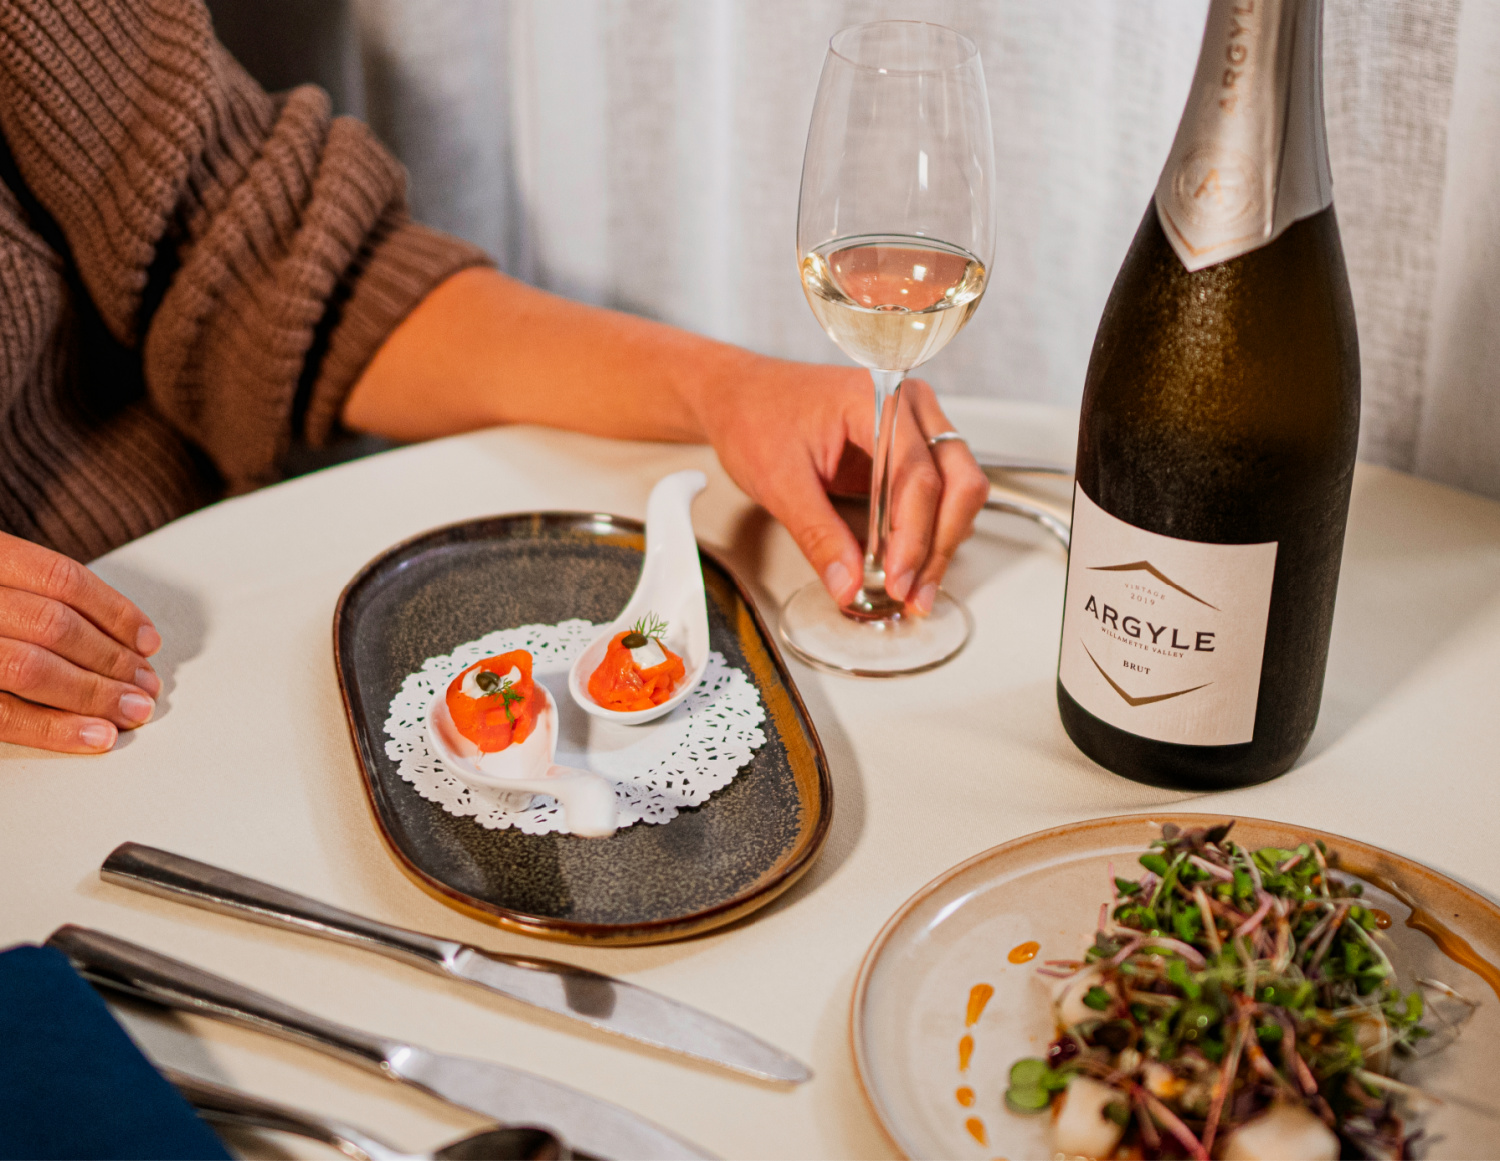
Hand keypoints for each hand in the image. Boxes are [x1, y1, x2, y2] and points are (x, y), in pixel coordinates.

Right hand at [0, 532, 161, 752]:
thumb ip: (28, 595)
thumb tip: (112, 639)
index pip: (61, 579)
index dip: (114, 612)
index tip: (147, 641)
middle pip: (54, 627)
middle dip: (110, 661)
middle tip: (147, 686)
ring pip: (31, 668)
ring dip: (93, 694)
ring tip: (133, 711)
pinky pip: (1, 712)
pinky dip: (53, 728)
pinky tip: (93, 736)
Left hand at [700, 357, 989, 611]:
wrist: (739, 397)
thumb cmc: (755, 418)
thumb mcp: (779, 482)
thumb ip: (817, 534)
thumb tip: (848, 583)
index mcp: (877, 400)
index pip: (917, 475)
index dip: (913, 536)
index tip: (897, 580)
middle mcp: (909, 407)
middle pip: (958, 481)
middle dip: (939, 545)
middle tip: (913, 593)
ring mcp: (915, 427)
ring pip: (959, 490)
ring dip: (941, 544)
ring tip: (911, 588)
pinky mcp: (909, 451)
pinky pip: (941, 494)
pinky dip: (930, 533)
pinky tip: (909, 565)